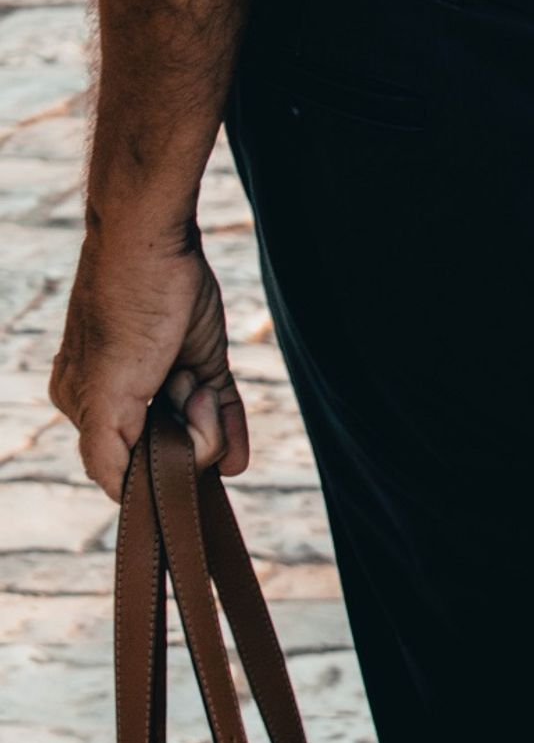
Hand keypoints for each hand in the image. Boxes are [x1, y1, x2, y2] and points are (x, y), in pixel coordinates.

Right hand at [51, 220, 247, 494]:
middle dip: (187, 429)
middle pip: (167, 452)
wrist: (156, 244)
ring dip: (208, 414)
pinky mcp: (200, 361)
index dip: (161, 460)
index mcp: (86, 407)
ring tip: (187, 372)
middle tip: (179, 383)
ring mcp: (165, 381)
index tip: (169, 422)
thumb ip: (104, 449)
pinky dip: (229, 429)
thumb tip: (123, 497)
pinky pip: (220, 408)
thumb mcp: (105, 391)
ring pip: (198, 430)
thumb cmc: (124, 313)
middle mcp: (123, 399)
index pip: (127, 470)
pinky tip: (237, 457)